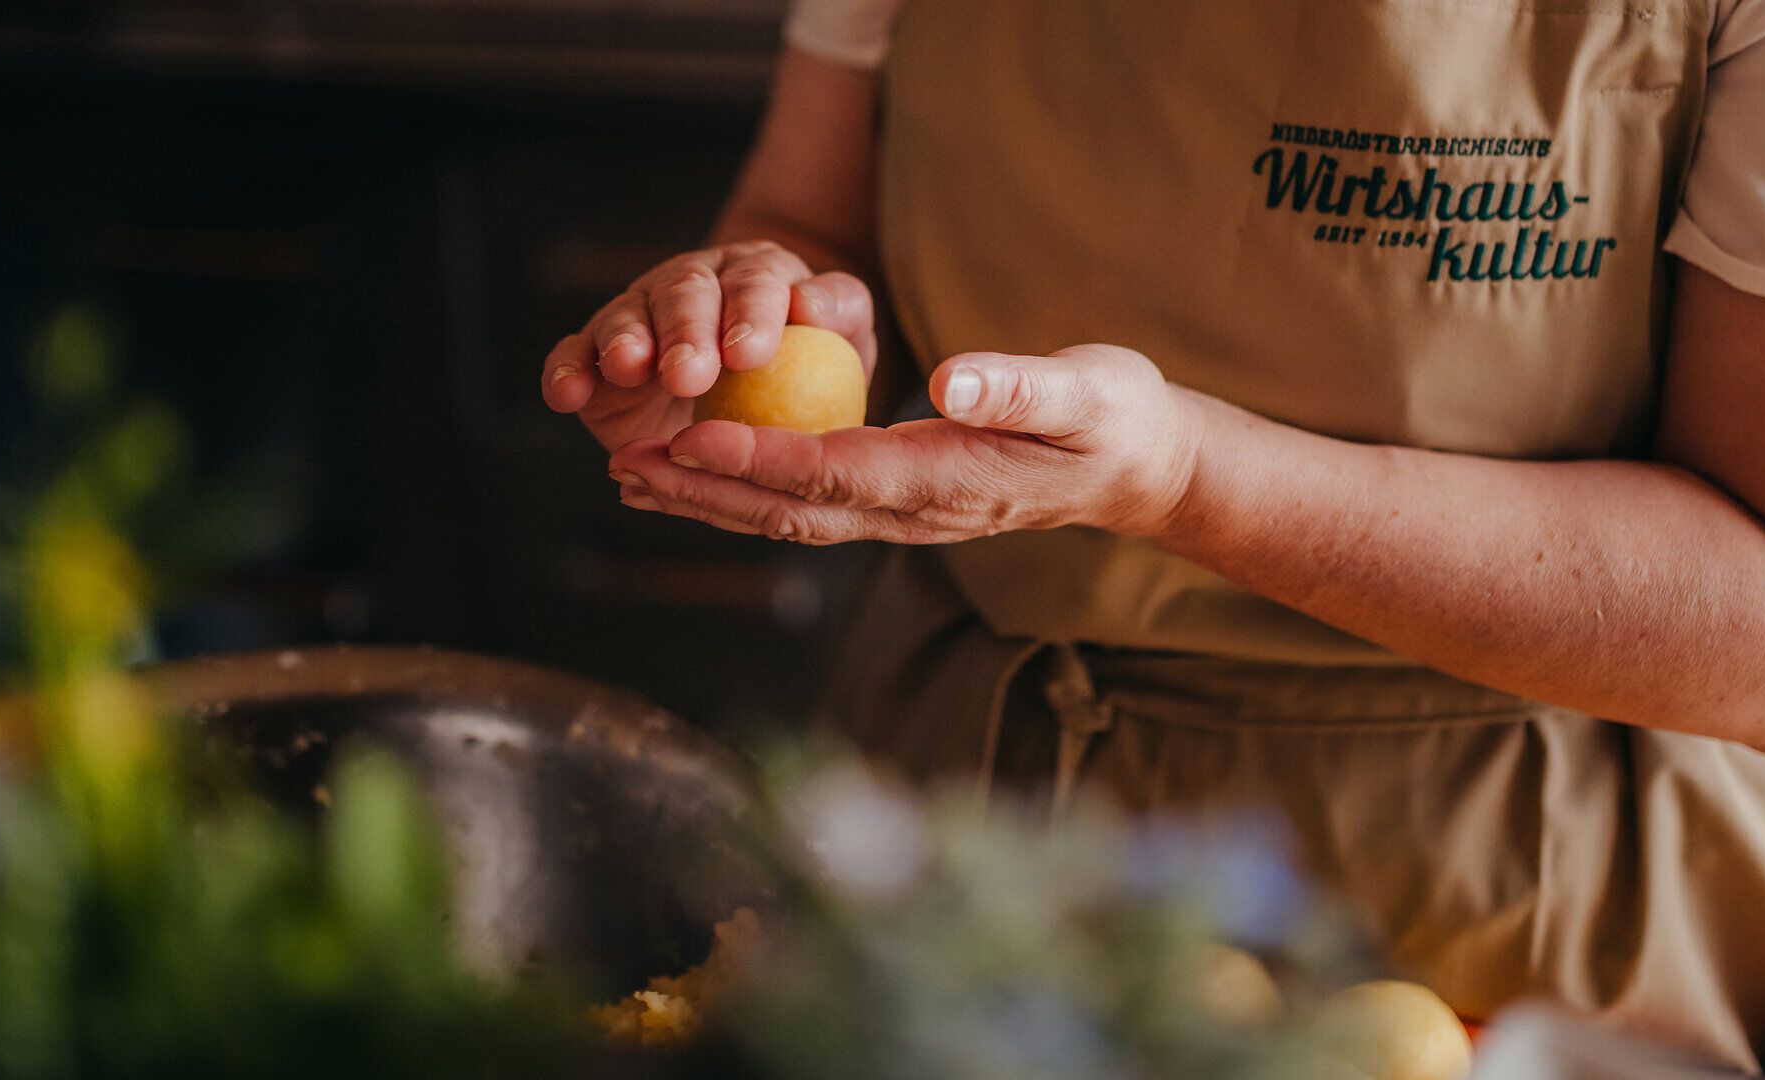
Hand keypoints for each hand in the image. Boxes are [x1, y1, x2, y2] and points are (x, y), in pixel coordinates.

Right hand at [541, 241, 875, 450]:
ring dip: (625, 342)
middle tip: (687, 374)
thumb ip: (839, 310)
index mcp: (756, 273)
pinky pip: (575, 356)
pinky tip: (565, 395)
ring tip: (628, 368)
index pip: (755, 282)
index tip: (749, 354)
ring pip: (626, 317)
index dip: (749, 313)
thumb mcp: (845, 338)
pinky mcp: (597, 358)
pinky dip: (567, 371)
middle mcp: (692, 285)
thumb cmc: (812, 366)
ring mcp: (640, 318)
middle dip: (684, 331)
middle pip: (684, 293)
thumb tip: (810, 302)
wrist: (757, 395)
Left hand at [605, 344, 1202, 543]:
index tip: (689, 440)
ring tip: (637, 479)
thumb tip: (951, 382)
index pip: (831, 473)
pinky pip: (809, 505)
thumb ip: (1018, 388)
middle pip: (789, 512)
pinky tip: (704, 474)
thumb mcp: (1083, 391)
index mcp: (944, 480)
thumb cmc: (1113, 419)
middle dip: (704, 494)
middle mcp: (912, 512)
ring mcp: (904, 515)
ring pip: (789, 518)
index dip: (756, 460)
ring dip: (711, 502)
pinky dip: (747, 493)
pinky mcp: (900, 503)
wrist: (1139, 467)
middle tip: (625, 468)